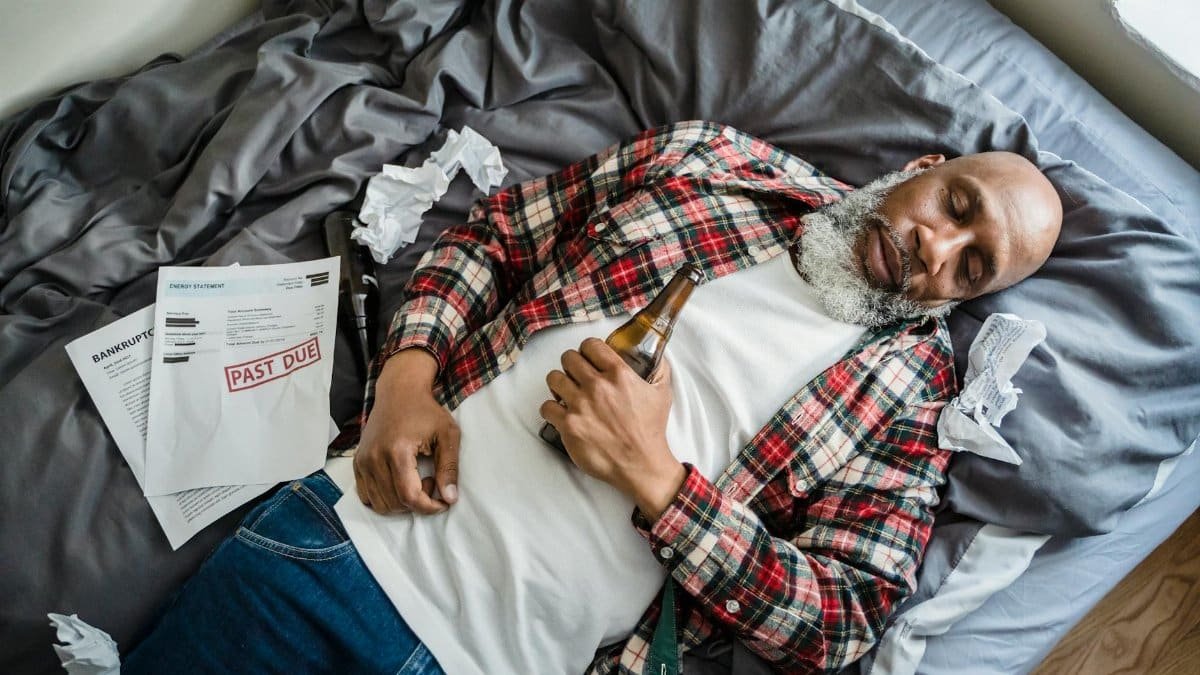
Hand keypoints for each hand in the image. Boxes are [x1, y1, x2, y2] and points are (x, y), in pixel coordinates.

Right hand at [354, 349, 459, 514]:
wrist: (399, 392)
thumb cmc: (426, 411)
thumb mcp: (447, 434)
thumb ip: (449, 467)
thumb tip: (450, 499)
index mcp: (397, 451)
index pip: (410, 496)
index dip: (429, 507)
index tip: (444, 502)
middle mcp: (374, 458)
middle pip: (395, 503)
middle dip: (419, 502)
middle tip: (432, 480)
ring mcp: (362, 461)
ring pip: (380, 504)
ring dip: (402, 502)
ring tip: (416, 479)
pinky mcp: (357, 462)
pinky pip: (367, 496)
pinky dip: (385, 498)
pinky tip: (400, 482)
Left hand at [540, 338, 685, 519]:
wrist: (641, 464)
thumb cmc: (651, 430)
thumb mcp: (662, 393)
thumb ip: (659, 369)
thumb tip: (656, 353)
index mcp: (618, 374)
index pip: (590, 345)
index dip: (587, 350)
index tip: (589, 359)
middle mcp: (597, 386)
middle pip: (568, 358)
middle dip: (571, 365)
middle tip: (576, 376)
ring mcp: (580, 406)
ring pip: (553, 378)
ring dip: (559, 384)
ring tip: (566, 393)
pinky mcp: (569, 426)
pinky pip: (546, 407)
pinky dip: (551, 410)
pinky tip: (561, 414)